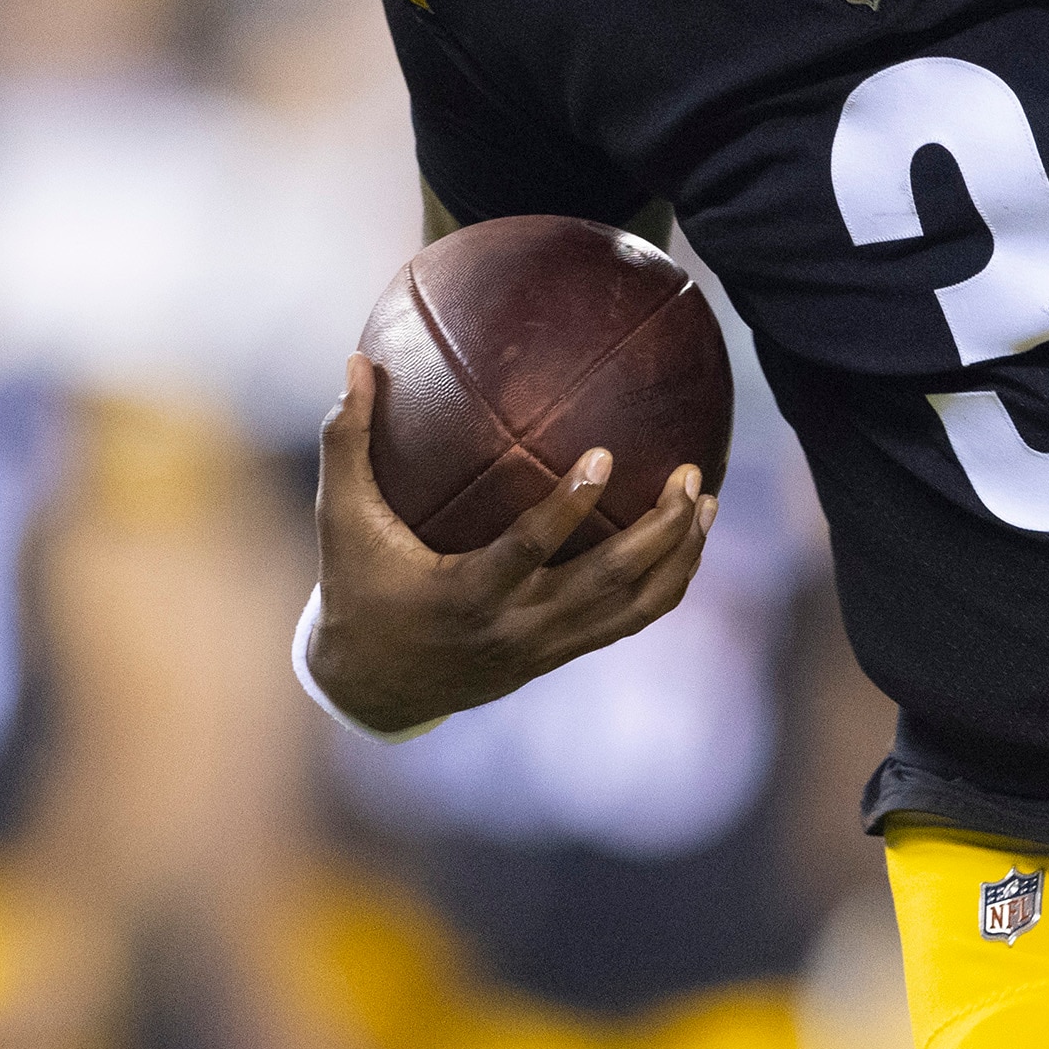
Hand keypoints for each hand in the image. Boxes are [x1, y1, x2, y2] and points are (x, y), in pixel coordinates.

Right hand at [305, 354, 714, 733]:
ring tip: (707, 502)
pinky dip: (664, 582)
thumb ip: (347, 442)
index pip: (530, 549)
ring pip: (632, 608)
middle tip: (692, 475)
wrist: (373, 686)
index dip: (569, 506)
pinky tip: (686, 539)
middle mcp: (517, 626)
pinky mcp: (560, 654)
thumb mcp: (341, 519)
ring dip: (678, 557)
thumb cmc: (357, 588)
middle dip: (659, 532)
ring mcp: (546, 647)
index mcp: (468, 593)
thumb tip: (355, 362)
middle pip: (607, 583)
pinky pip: (628, 620)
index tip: (606, 455)